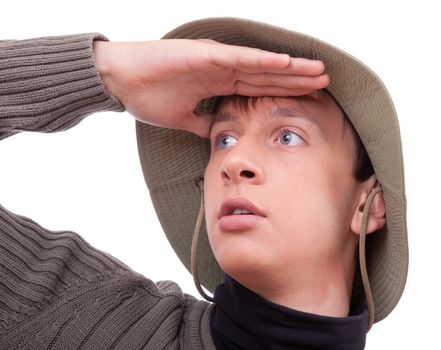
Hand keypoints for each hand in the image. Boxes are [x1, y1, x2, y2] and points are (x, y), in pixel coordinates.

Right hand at [93, 39, 329, 137]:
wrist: (121, 81)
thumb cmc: (147, 96)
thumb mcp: (182, 119)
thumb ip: (202, 124)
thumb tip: (216, 136)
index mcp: (218, 85)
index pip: (258, 90)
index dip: (283, 94)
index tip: (308, 100)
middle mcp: (222, 71)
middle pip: (267, 77)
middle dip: (296, 81)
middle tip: (325, 83)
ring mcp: (216, 61)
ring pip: (261, 66)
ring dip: (289, 69)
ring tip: (317, 72)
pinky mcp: (205, 56)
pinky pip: (240, 59)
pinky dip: (264, 62)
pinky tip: (286, 64)